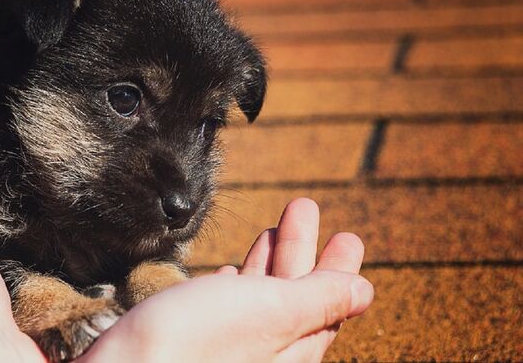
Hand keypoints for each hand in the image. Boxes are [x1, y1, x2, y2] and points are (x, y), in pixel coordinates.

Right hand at [79, 198, 371, 361]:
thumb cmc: (194, 344)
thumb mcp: (270, 313)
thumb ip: (318, 300)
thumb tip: (364, 291)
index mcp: (289, 352)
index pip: (327, 307)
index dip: (337, 269)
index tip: (347, 235)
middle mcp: (262, 353)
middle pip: (293, 297)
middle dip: (300, 249)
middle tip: (305, 209)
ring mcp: (227, 346)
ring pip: (258, 297)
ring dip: (269, 258)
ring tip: (274, 226)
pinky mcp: (193, 338)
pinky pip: (227, 307)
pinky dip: (235, 283)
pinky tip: (232, 271)